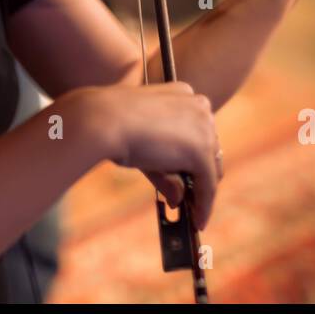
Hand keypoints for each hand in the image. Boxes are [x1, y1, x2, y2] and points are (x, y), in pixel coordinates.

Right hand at [82, 81, 222, 228]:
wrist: (104, 119)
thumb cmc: (113, 124)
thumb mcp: (144, 141)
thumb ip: (165, 166)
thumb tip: (178, 199)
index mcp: (183, 93)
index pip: (198, 129)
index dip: (194, 153)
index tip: (190, 173)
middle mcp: (199, 106)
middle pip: (210, 148)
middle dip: (200, 173)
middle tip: (192, 197)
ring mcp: (203, 128)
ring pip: (210, 168)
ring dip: (202, 191)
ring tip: (193, 212)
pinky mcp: (200, 152)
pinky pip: (208, 186)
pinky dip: (204, 205)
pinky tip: (198, 220)